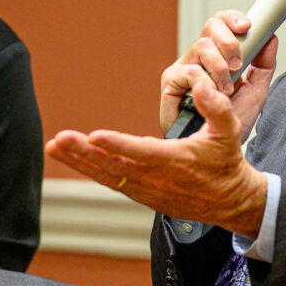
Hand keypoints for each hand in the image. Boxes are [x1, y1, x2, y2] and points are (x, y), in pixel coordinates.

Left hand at [47, 76, 267, 239]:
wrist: (230, 200)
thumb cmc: (226, 162)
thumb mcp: (230, 131)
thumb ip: (216, 106)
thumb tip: (201, 84)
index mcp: (176, 160)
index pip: (142, 152)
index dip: (117, 144)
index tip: (95, 136)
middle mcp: (156, 178)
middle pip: (114, 165)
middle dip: (84, 152)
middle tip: (60, 139)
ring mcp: (146, 189)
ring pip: (107, 175)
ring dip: (79, 162)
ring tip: (55, 147)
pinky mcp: (141, 194)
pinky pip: (111, 181)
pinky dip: (90, 170)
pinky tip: (72, 159)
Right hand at [159, 10, 277, 140]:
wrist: (220, 149)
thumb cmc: (231, 122)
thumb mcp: (256, 92)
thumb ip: (264, 64)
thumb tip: (270, 37)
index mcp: (217, 55)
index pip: (221, 24)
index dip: (232, 18)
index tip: (247, 25)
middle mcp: (198, 57)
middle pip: (210, 26)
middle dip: (230, 41)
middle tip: (239, 64)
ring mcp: (183, 68)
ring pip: (201, 45)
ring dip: (221, 67)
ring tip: (226, 89)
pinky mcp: (171, 82)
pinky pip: (188, 70)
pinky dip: (205, 81)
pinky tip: (211, 95)